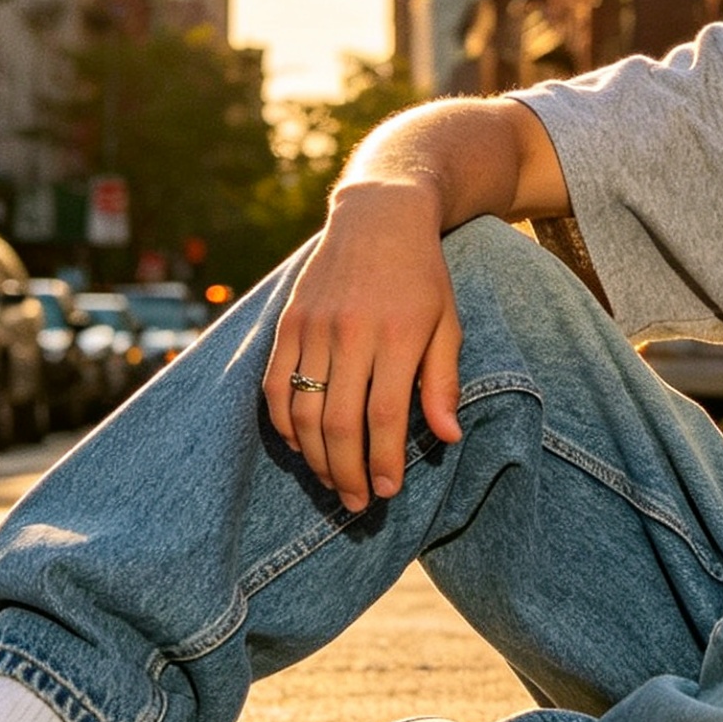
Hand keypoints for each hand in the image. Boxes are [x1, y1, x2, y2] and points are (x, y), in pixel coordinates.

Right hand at [263, 182, 465, 510]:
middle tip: (356, 504)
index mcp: (400, 335)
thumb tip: (447, 438)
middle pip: (340, 422)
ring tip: (331, 481)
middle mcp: (352, 332)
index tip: (387, 491)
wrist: (380, 217)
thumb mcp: (447, 324)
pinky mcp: (289, 321)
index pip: (384, 416)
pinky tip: (299, 446)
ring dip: (314, 457)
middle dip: (346, 473)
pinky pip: (274, 385)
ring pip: (303, 410)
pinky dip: (282, 423)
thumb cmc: (423, 277)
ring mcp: (314, 326)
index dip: (382, 462)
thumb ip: (443, 382)